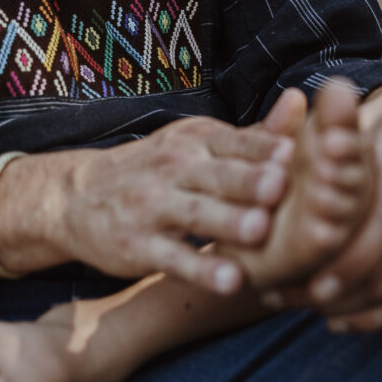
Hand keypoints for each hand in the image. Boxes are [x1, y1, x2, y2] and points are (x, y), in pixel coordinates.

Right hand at [60, 89, 306, 293]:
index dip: (267, 148)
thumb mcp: (200, 143)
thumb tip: (302, 100)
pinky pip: (175, 259)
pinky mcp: (139, 247)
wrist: (79, 196)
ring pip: (197, 214)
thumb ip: (254, 135)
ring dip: (229, 222)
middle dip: (250, 180)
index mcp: (198, 140)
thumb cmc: (162, 169)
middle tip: (282, 186)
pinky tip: (230, 281)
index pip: (238, 142)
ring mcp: (154, 207)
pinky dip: (202, 270)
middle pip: (220, 175)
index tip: (297, 153)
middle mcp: (176, 168)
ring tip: (260, 230)